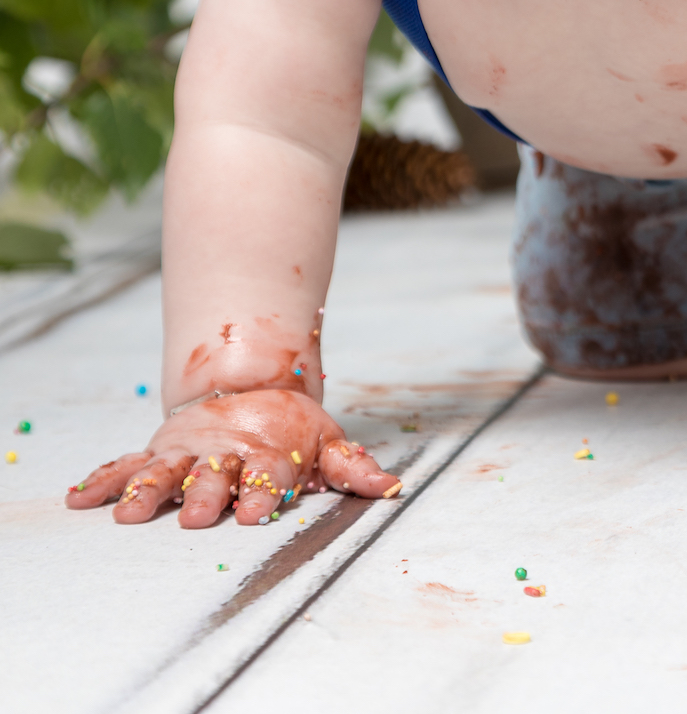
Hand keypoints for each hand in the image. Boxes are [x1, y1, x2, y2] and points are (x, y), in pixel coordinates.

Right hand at [65, 389, 400, 526]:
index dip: (264, 494)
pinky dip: (103, 480)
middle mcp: (224, 454)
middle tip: (197, 516)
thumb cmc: (290, 429)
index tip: (258, 513)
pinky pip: (126, 465)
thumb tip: (389, 486)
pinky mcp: (159, 449)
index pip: (268, 476)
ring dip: (148, 491)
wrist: (251, 387)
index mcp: (268, 454)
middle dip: (205, 495)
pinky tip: (80, 499)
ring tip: (131, 513)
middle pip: (213, 476)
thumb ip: (353, 467)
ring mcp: (188, 450)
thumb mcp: (327, 442)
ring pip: (165, 471)